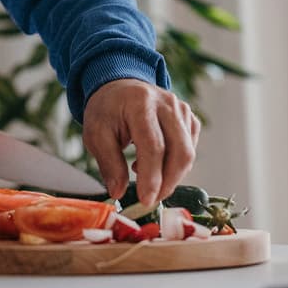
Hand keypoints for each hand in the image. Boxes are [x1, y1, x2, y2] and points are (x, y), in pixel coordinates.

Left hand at [82, 79, 200, 205]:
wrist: (119, 87)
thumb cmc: (107, 110)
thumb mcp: (96, 135)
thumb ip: (109, 164)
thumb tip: (119, 192)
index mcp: (140, 104)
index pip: (154, 147)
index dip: (152, 178)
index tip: (145, 200)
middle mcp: (167, 103)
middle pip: (180, 151)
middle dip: (167, 182)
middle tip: (150, 199)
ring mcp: (181, 109)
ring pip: (188, 153)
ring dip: (172, 176)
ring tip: (146, 178)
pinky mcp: (189, 118)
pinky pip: (190, 149)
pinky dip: (176, 165)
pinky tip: (155, 163)